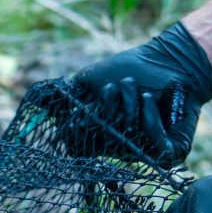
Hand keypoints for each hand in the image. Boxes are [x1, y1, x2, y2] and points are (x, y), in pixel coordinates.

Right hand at [68, 23, 211, 165]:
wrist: (168, 61)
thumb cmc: (130, 68)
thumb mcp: (90, 79)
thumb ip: (67, 95)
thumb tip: (41, 105)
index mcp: (105, 137)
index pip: (84, 147)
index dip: (83, 129)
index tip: (82, 111)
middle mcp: (123, 148)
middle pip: (106, 144)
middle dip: (109, 110)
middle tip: (116, 86)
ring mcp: (146, 151)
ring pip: (130, 143)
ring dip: (129, 107)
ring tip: (136, 88)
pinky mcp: (170, 151)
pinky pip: (156, 147)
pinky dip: (150, 120)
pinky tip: (149, 99)